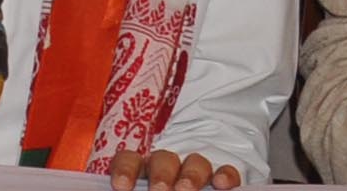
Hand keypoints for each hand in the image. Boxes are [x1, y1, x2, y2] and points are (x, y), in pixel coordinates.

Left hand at [109, 151, 239, 189]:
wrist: (184, 187)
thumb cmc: (159, 190)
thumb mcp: (147, 190)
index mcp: (143, 170)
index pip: (130, 160)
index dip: (124, 170)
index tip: (120, 187)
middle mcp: (168, 166)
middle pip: (163, 159)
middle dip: (161, 175)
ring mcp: (196, 169)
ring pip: (195, 162)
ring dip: (190, 176)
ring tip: (185, 190)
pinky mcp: (223, 176)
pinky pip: (226, 170)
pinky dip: (225, 175)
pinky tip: (221, 185)